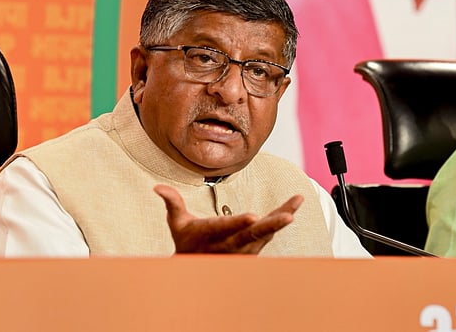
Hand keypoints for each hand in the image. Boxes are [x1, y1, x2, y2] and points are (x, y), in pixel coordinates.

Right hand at [153, 184, 302, 253]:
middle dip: (272, 225)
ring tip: (298, 200)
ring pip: (266, 232)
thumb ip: (172, 202)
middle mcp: (231, 243)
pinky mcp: (253, 247)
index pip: (226, 228)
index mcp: (212, 235)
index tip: (252, 216)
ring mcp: (244, 248)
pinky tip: (293, 206)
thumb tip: (157, 187)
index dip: (238, 223)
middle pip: (253, 234)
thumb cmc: (187, 241)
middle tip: (289, 217)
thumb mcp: (177, 223)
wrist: (197, 268)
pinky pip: (269, 232)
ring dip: (282, 216)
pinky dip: (281, 219)